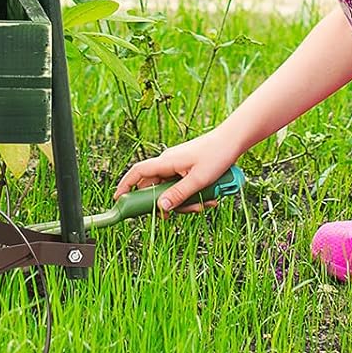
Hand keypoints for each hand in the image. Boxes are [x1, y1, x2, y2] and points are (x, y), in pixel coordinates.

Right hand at [114, 127, 238, 214]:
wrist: (232, 140)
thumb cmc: (217, 155)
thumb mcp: (199, 180)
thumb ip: (179, 194)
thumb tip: (161, 208)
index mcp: (166, 162)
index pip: (138, 173)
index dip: (126, 185)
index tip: (119, 199)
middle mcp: (168, 163)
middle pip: (156, 187)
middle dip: (170, 203)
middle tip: (188, 211)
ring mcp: (177, 165)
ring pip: (172, 188)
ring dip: (186, 200)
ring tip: (207, 203)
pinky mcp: (187, 168)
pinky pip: (182, 185)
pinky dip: (193, 194)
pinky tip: (210, 197)